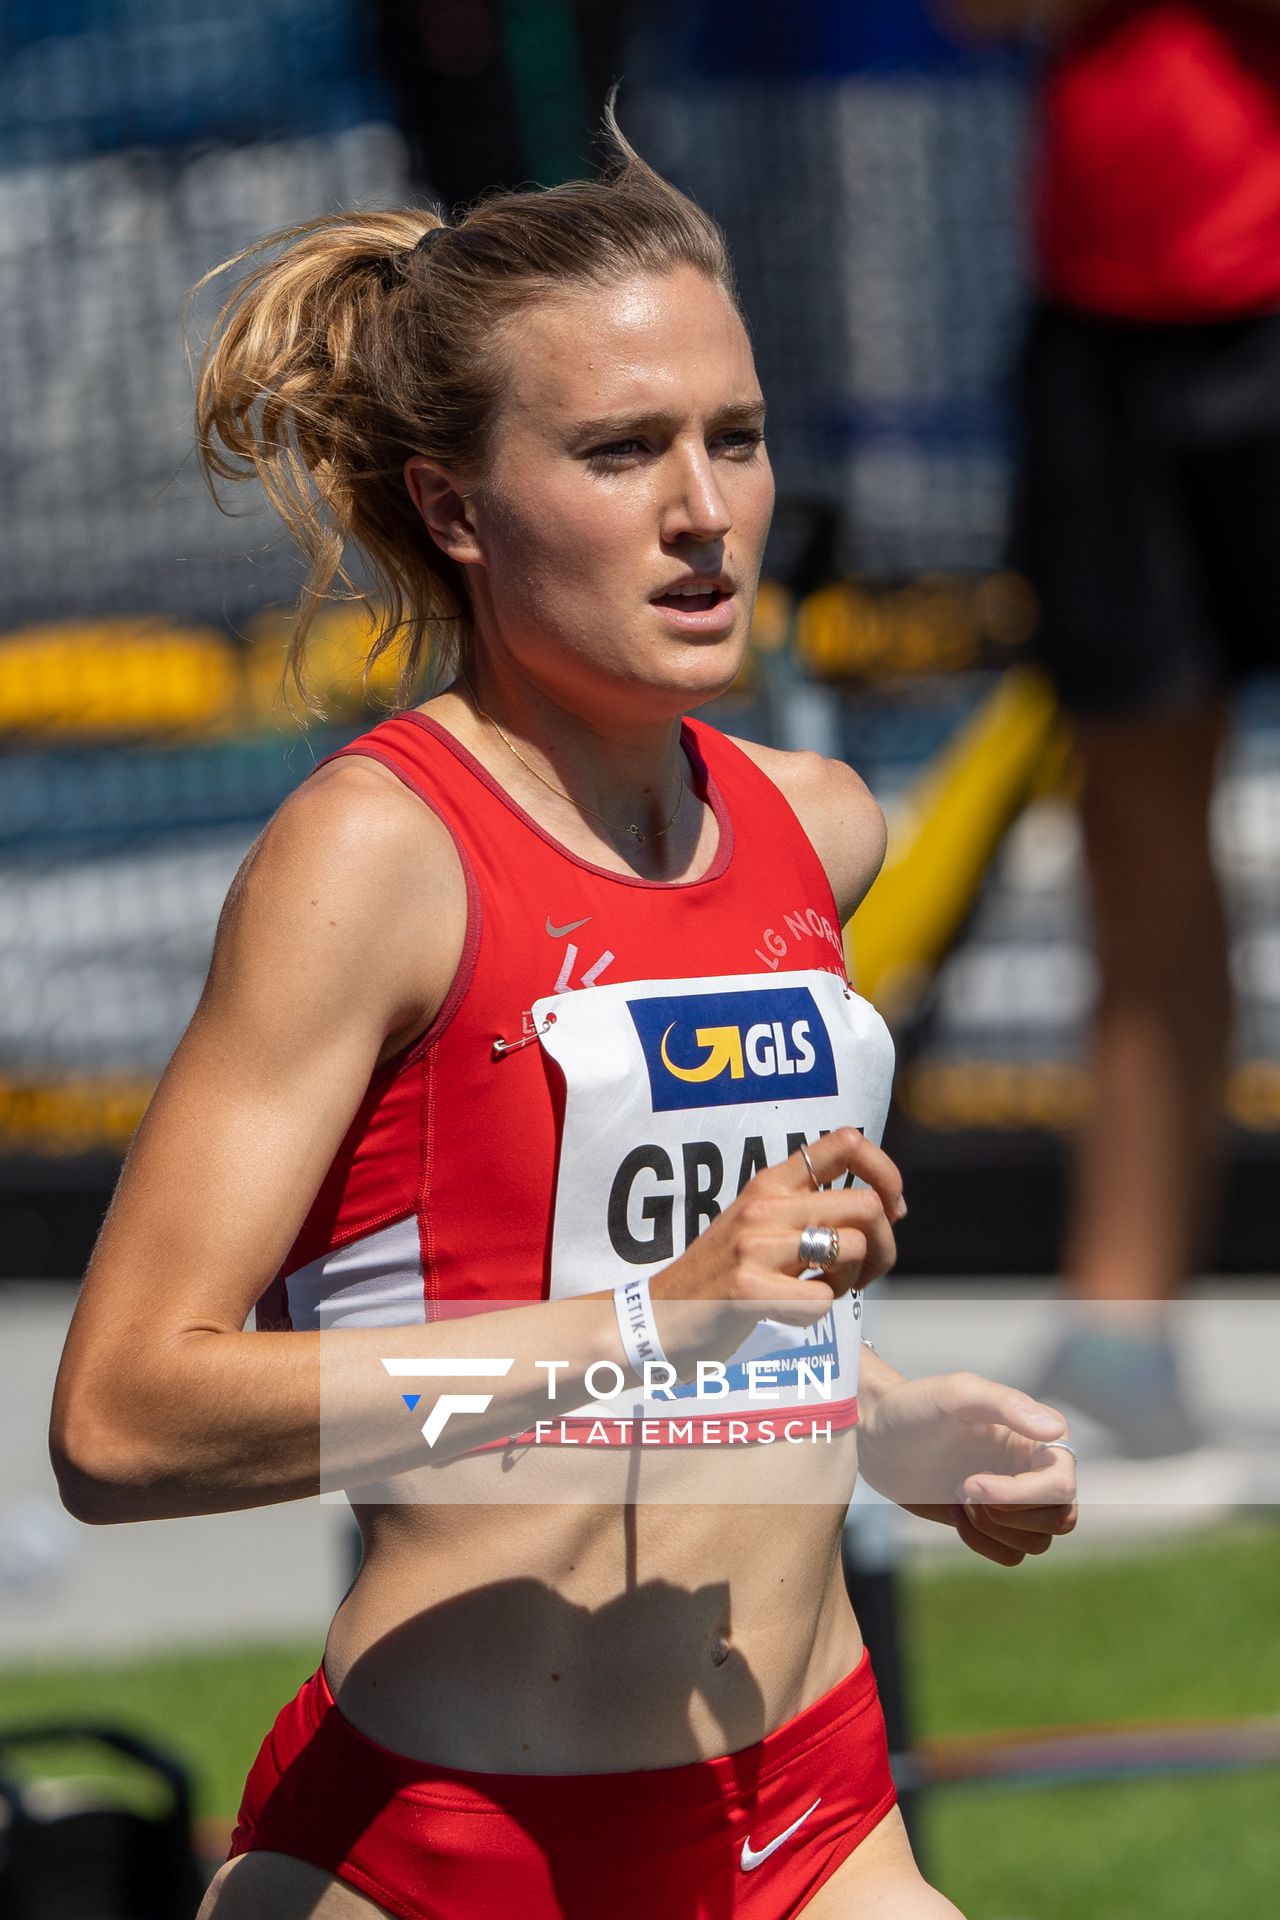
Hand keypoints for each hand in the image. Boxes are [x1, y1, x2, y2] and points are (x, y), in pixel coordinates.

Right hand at [648, 1129, 905, 1366]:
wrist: (655, 1318)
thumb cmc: (717, 1279)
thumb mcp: (758, 1225)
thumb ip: (806, 1209)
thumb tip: (883, 1207)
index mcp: (769, 1183)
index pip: (846, 1140)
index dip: (885, 1172)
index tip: (891, 1209)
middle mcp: (764, 1205)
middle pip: (866, 1204)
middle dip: (883, 1245)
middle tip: (864, 1271)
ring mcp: (755, 1245)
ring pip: (851, 1247)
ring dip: (851, 1280)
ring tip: (823, 1290)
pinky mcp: (749, 1288)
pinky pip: (821, 1299)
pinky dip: (817, 1312)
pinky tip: (790, 1312)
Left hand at [855, 1369, 1077, 1565]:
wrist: (875, 1434)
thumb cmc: (914, 1407)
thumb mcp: (955, 1394)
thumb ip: (1006, 1404)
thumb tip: (1055, 1432)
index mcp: (1035, 1438)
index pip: (1062, 1484)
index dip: (1022, 1495)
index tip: (970, 1483)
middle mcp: (1033, 1468)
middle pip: (1061, 1519)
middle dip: (1010, 1515)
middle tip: (963, 1491)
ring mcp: (1014, 1497)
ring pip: (1039, 1542)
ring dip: (996, 1530)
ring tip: (959, 1498)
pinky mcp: (992, 1521)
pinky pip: (1012, 1555)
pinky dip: (984, 1544)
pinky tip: (955, 1514)